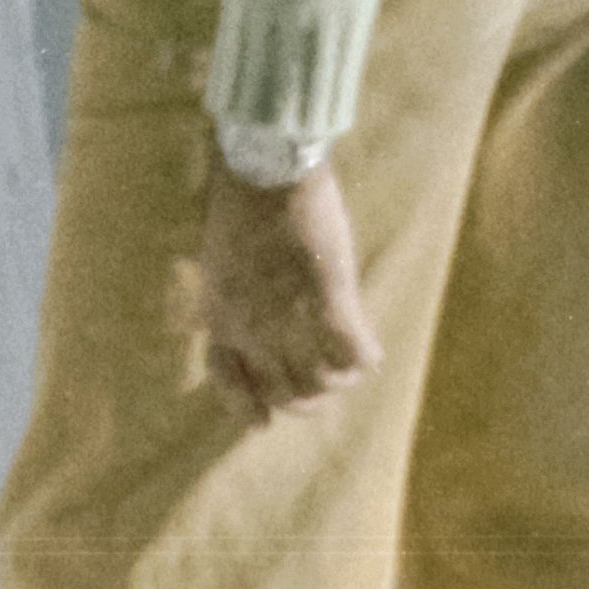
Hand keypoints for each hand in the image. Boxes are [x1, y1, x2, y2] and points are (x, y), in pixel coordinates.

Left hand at [186, 162, 382, 422]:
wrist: (262, 165)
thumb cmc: (238, 200)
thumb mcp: (217, 257)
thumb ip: (227, 294)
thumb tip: (229, 318)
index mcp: (219, 314)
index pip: (227, 380)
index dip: (247, 407)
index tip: (263, 423)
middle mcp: (250, 327)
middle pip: (284, 394)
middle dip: (307, 398)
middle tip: (327, 385)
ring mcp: (289, 318)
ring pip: (322, 383)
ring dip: (340, 380)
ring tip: (351, 364)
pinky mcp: (328, 300)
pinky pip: (354, 355)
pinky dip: (366, 357)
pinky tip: (371, 347)